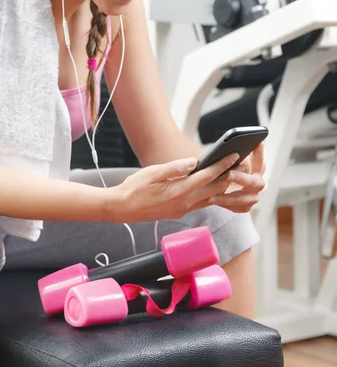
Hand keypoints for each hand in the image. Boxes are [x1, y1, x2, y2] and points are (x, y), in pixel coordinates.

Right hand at [107, 153, 240, 222]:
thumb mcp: (152, 173)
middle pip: (215, 189)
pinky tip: (216, 186)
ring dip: (223, 186)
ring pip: (211, 198)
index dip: (223, 165)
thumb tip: (193, 161)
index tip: (234, 155)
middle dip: (230, 176)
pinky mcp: (181, 211)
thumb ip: (174, 167)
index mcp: (179, 191)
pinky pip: (203, 202)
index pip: (207, 176)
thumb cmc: (134, 188)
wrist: (123, 209)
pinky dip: (213, 194)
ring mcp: (184, 209)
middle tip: (243, 164)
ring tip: (234, 173)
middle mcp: (185, 202)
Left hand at [208, 142, 265, 212]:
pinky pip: (235, 208)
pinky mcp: (246, 206)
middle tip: (227, 174)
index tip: (257, 143)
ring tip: (212, 196)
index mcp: (258, 169)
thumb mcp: (232, 161)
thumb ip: (233, 157)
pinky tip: (213, 201)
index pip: (259, 159)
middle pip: (251, 181)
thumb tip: (229, 148)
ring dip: (226, 198)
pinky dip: (224, 205)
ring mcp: (253, 196)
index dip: (259, 152)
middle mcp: (258, 183)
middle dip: (239, 178)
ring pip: (241, 199)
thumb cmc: (229, 168)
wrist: (226, 185)